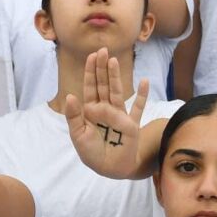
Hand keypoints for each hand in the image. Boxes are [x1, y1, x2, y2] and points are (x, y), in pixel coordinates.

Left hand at [63, 48, 148, 178]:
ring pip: (117, 91)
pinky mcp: (131, 124)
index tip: (91, 56)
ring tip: (113, 60)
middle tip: (102, 50)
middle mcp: (105, 108)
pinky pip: (137, 108)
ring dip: (115, 76)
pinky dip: (141, 95)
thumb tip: (72, 96)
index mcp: (91, 110)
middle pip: (104, 84)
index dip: (91, 72)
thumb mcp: (77, 134)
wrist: (109, 167)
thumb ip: (74, 116)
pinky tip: (144, 81)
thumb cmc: (92, 152)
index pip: (91, 87)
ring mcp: (119, 114)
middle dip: (102, 68)